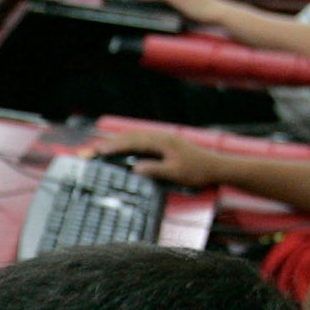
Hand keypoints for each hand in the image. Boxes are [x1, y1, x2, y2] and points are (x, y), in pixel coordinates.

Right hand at [93, 129, 221, 185]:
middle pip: (131, 136)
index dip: (114, 147)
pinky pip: (143, 139)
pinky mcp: (166, 143)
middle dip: (111, 143)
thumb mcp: (175, 173)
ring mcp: (164, 138)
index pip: (132, 143)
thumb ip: (154, 169)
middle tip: (93, 150)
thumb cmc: (197, 171)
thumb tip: (134, 168)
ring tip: (103, 147)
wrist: (216, 167)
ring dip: (119, 141)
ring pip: (136, 136)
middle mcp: (161, 137)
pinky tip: (124, 147)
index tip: (99, 151)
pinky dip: (129, 142)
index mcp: (162, 142)